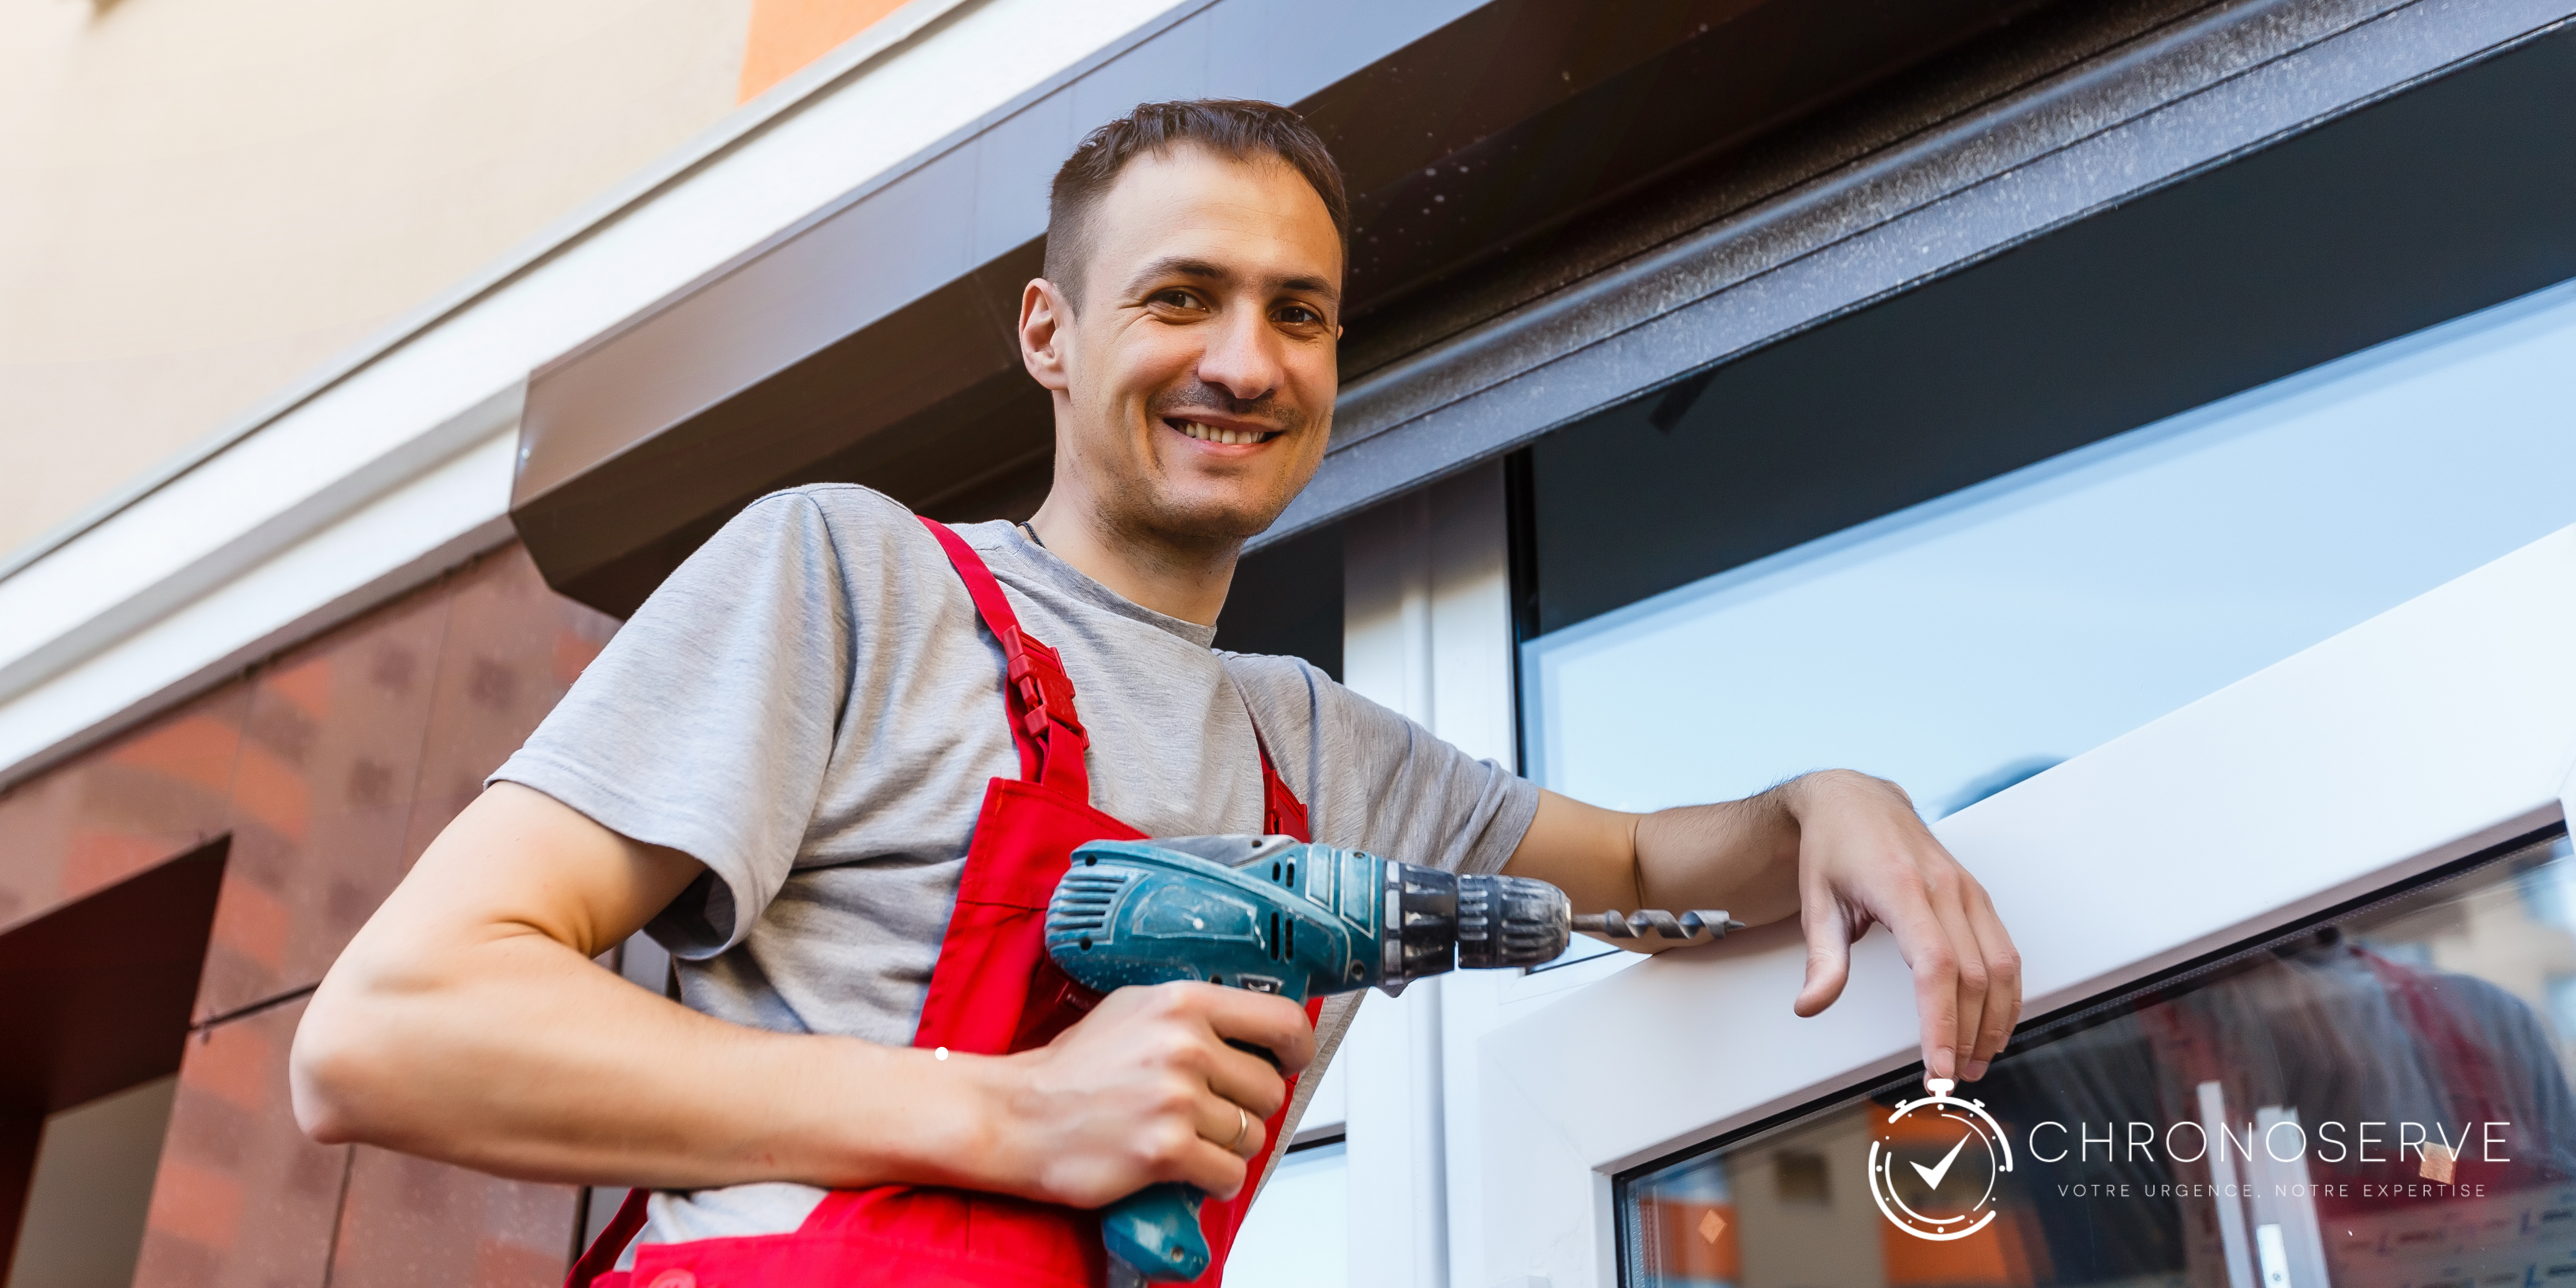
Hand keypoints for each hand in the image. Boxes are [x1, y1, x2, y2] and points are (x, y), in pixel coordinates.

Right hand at [981, 982, 1313, 1206]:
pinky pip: (1229, 1174)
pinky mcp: (1164, 1150)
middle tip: (1209, 1112)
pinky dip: (1214, 1179)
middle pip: (1269, 1088)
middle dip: (1247, 1107)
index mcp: (1183, 1003)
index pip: (1282, 1020)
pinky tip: (1185, 1168)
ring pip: (1251, 1135)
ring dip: (1227, 1145)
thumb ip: (1194, 1013)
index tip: (1289, 1061)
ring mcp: (1176, 1099)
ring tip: (1186, 1138)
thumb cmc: (1073, 1068)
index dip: (1296, 1048)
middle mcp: (1185, 1046)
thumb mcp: (1134, 1009)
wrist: (1016, 1115)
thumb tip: (1253, 1029)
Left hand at [1783, 770, 2020, 1083]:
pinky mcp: (1976, 896)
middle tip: (1951, 1079)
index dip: (1942, 1023)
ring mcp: (1967, 891)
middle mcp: (1944, 889)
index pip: (1936, 968)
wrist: (1854, 800)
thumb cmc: (1833, 848)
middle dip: (1968, 1036)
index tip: (1939, 1067)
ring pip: (2001, 967)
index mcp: (1902, 889)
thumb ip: (1821, 959)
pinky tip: (1993, 1024)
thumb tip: (1811, 1006)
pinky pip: (2005, 951)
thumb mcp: (1815, 901)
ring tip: (1974, 1062)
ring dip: (1993, 1021)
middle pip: (1973, 977)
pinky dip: (2005, 994)